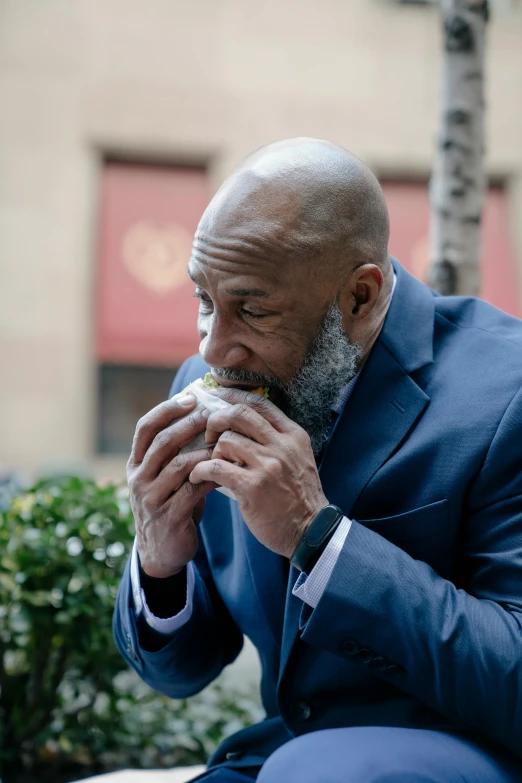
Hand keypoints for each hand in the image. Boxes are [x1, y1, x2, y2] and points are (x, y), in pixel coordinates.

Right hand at [127, 394, 216, 577]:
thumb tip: (202, 414)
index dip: (166, 409)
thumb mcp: (166, 477)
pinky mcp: (168, 517)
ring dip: (204, 451)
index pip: (145, 428)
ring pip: (178, 465)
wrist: (161, 553)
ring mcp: (151, 499)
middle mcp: (138, 479)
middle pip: (162, 442)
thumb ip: (176, 453)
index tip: (190, 397)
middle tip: (213, 413)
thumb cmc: (171, 504)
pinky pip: (192, 490)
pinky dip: (211, 476)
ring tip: (225, 440)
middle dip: (189, 424)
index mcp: (135, 464)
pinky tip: (227, 469)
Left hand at [189, 389, 327, 558]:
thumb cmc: (297, 496)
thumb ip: (274, 439)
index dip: (232, 397)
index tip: (213, 398)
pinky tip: (198, 478)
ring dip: (212, 452)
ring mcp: (268, 465)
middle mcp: (282, 445)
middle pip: (239, 413)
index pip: (259, 403)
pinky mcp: (252, 487)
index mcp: (293, 435)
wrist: (311, 531)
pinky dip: (200, 471)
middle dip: (216, 419)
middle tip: (208, 434)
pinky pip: (215, 467)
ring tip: (213, 465)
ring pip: (225, 440)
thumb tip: (238, 421)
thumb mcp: (296, 458)